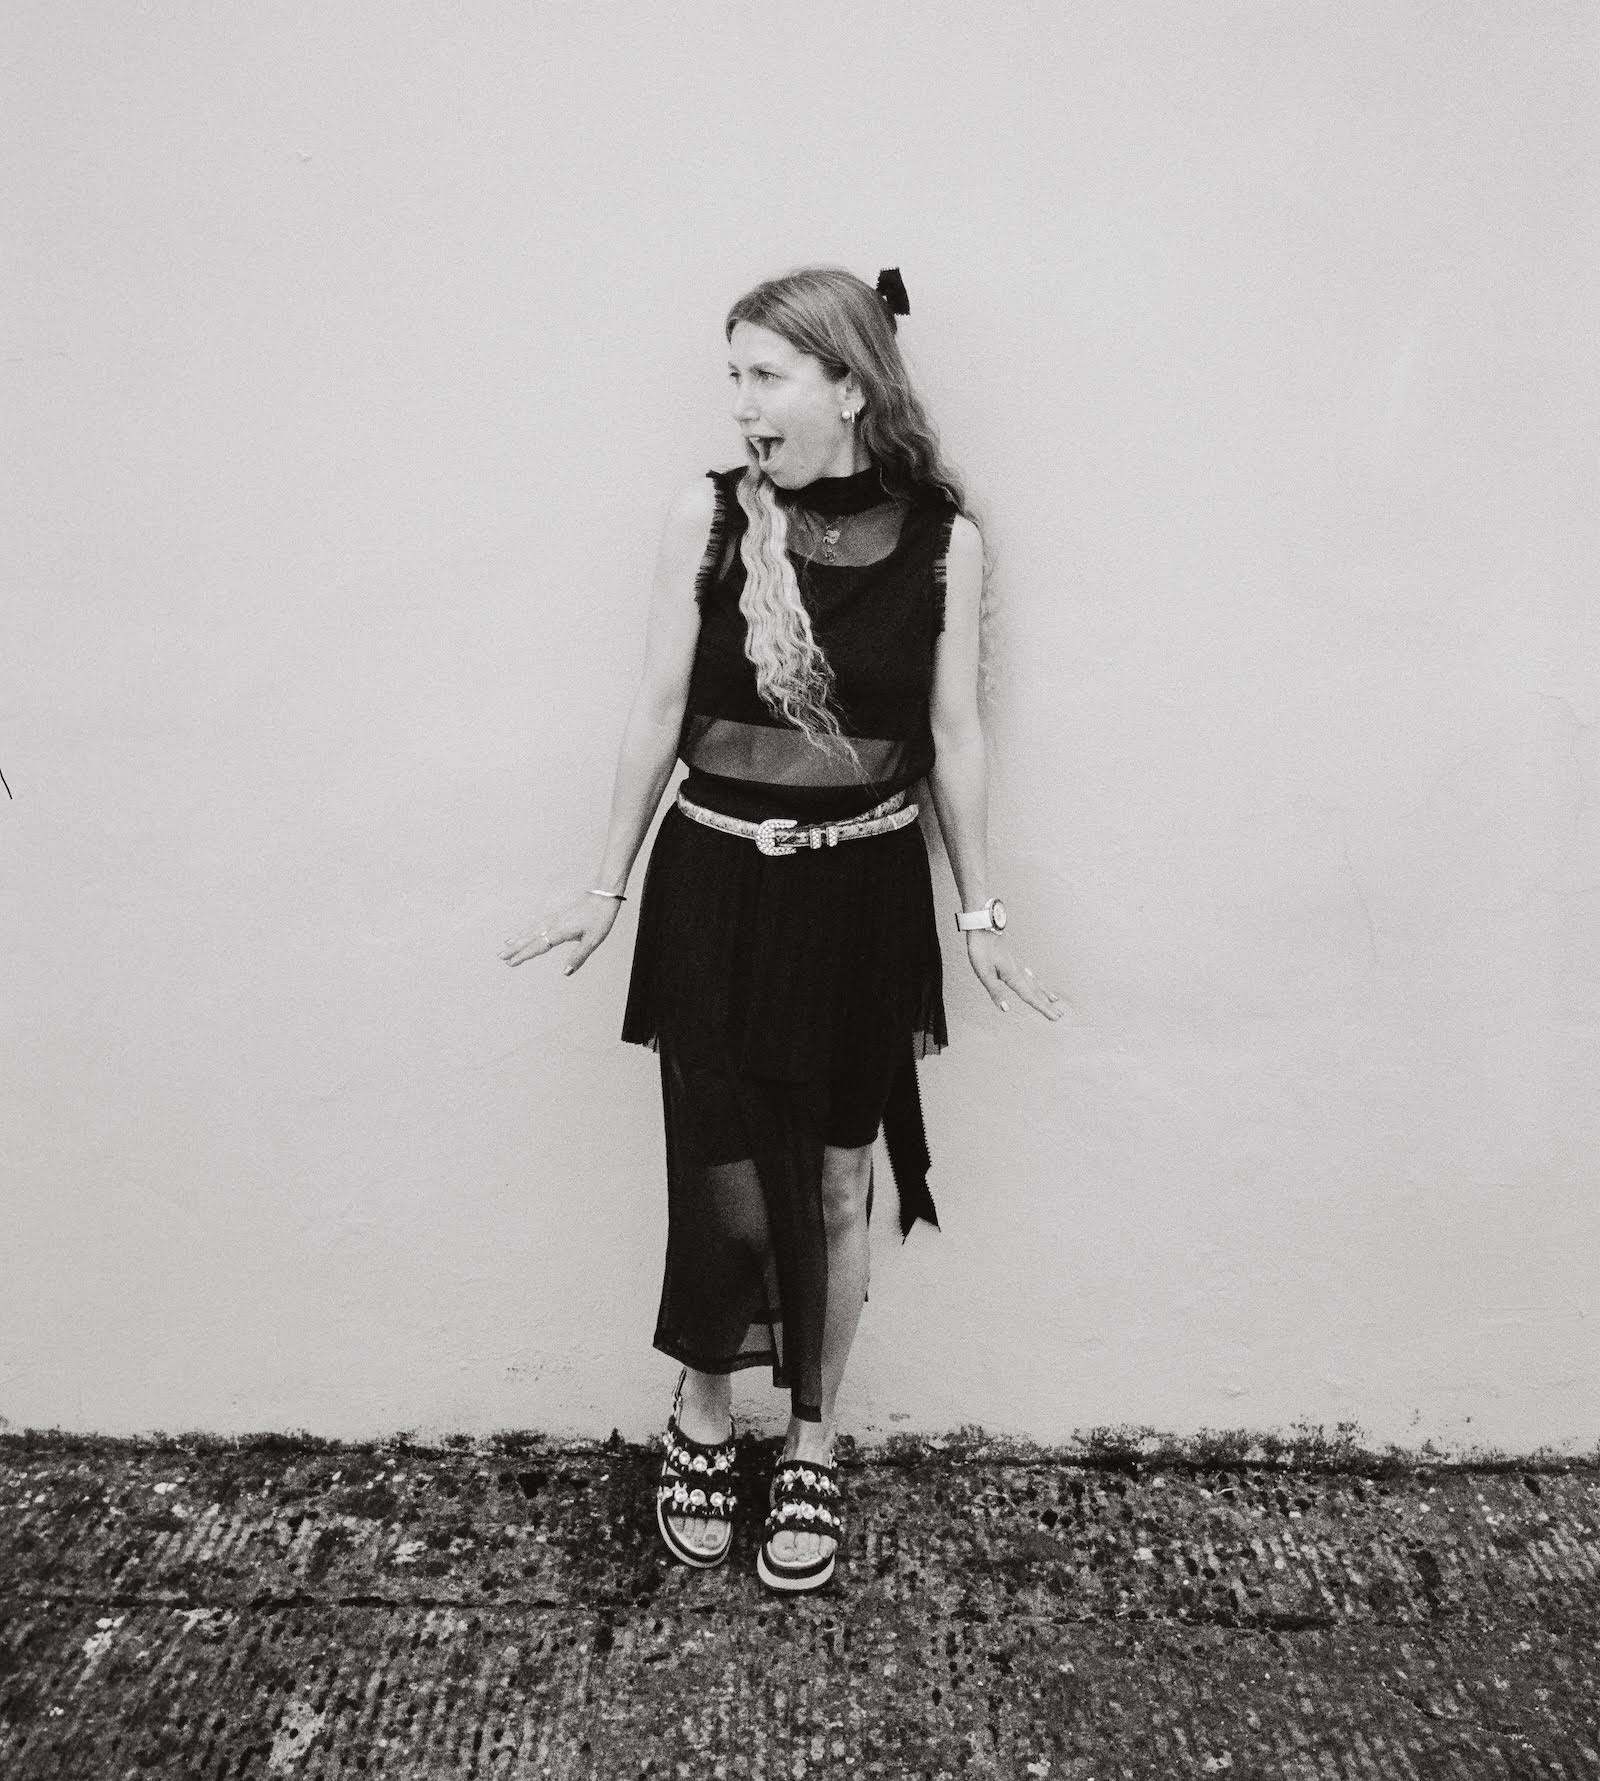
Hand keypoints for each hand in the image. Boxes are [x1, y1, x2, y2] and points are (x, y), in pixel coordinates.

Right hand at [501, 893, 620, 974]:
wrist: (604, 896)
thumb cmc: (600, 919)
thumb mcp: (593, 941)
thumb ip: (578, 957)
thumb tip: (565, 973)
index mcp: (561, 931)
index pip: (538, 946)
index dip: (524, 955)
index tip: (511, 963)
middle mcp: (554, 924)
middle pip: (530, 937)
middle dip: (515, 948)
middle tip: (500, 956)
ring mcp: (554, 918)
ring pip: (532, 929)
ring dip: (518, 938)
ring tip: (506, 944)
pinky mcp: (557, 915)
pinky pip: (537, 924)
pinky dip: (527, 929)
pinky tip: (524, 932)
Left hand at [965, 930, 1064, 1019]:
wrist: (982, 926)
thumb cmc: (981, 949)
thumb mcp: (984, 973)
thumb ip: (995, 991)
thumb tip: (1006, 1009)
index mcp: (1013, 976)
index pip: (1030, 997)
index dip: (1042, 1008)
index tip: (1055, 1018)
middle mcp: (1018, 971)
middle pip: (1035, 991)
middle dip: (1047, 1004)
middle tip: (1060, 1014)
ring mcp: (1016, 964)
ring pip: (1034, 982)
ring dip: (1044, 992)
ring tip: (1054, 999)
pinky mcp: (1011, 959)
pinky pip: (1028, 974)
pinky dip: (1035, 980)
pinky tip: (1034, 979)